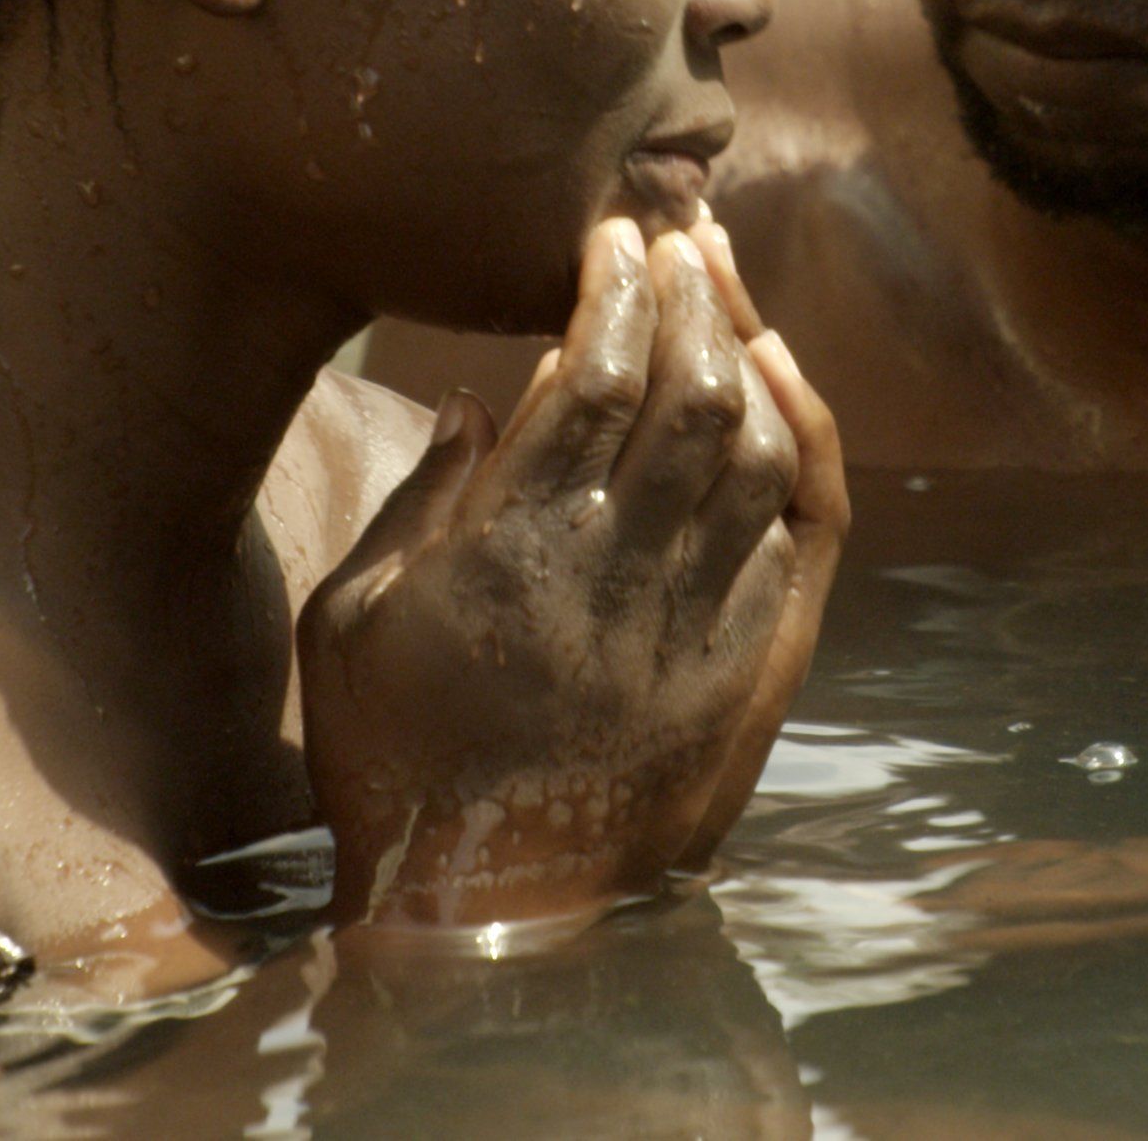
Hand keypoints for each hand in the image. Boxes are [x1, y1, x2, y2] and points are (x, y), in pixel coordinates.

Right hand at [298, 217, 848, 929]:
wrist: (487, 913)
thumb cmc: (393, 762)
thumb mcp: (349, 625)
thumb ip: (416, 502)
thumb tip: (484, 399)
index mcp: (509, 551)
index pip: (594, 376)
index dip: (616, 288)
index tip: (616, 233)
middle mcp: (613, 575)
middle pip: (688, 396)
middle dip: (692, 298)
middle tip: (683, 237)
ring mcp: (689, 626)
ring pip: (755, 455)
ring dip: (751, 361)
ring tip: (729, 297)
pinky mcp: (743, 672)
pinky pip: (794, 538)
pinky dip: (798, 452)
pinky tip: (780, 399)